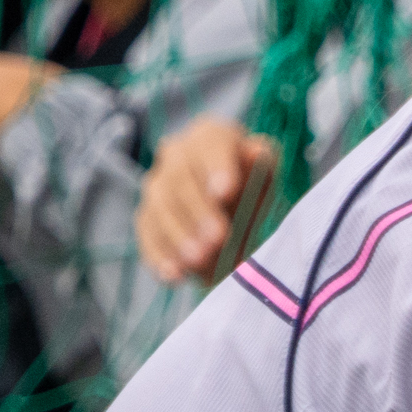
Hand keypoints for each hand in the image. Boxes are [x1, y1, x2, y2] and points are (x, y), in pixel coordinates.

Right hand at [136, 117, 276, 281]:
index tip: (226, 192)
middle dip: (198, 211)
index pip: (211, 143)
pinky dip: (160, 257)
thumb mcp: (266, 172)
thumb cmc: (253, 185)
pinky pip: (147, 236)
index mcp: (210, 136)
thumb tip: (255, 154)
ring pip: (160, 208)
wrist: (233, 210)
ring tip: (199, 260)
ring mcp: (156, 186)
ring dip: (179, 236)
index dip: (217, 166)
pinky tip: (174, 275)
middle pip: (180, 179)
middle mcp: (176, 155)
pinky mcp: (146, 219)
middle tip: (217, 239)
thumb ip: (262, 163)